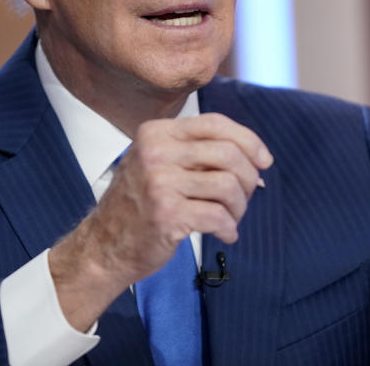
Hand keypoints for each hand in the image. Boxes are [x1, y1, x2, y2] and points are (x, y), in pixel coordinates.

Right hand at [49, 113, 272, 330]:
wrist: (104, 246)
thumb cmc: (141, 204)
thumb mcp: (159, 163)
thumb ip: (199, 154)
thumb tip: (257, 160)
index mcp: (156, 133)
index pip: (215, 123)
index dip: (249, 140)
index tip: (265, 161)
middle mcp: (155, 152)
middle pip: (228, 153)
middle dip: (248, 178)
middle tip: (246, 197)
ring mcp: (159, 183)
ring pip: (228, 185)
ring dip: (240, 207)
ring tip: (232, 219)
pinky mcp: (167, 214)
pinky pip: (218, 216)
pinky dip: (229, 228)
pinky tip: (225, 234)